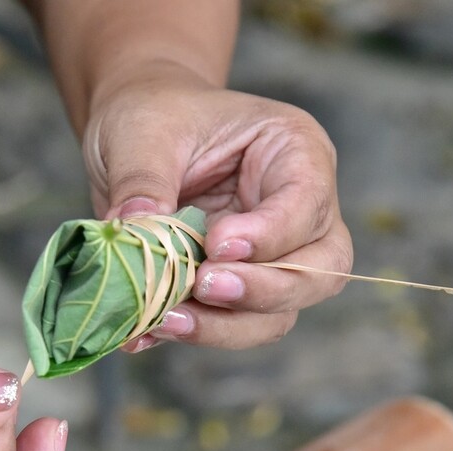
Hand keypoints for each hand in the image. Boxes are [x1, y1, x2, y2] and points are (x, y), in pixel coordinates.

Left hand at [84, 61, 352, 348]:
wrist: (135, 134)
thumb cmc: (153, 115)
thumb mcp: (142, 132)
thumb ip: (142, 181)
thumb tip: (133, 230)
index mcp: (294, 153)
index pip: (308, 204)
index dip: (269, 235)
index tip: (216, 245)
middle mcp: (298, 211)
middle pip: (319, 272)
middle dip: (262, 292)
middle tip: (203, 287)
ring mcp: (270, 256)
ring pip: (277, 313)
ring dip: (224, 326)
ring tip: (165, 320)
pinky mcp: (232, 286)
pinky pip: (227, 324)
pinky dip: (189, 333)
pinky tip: (145, 333)